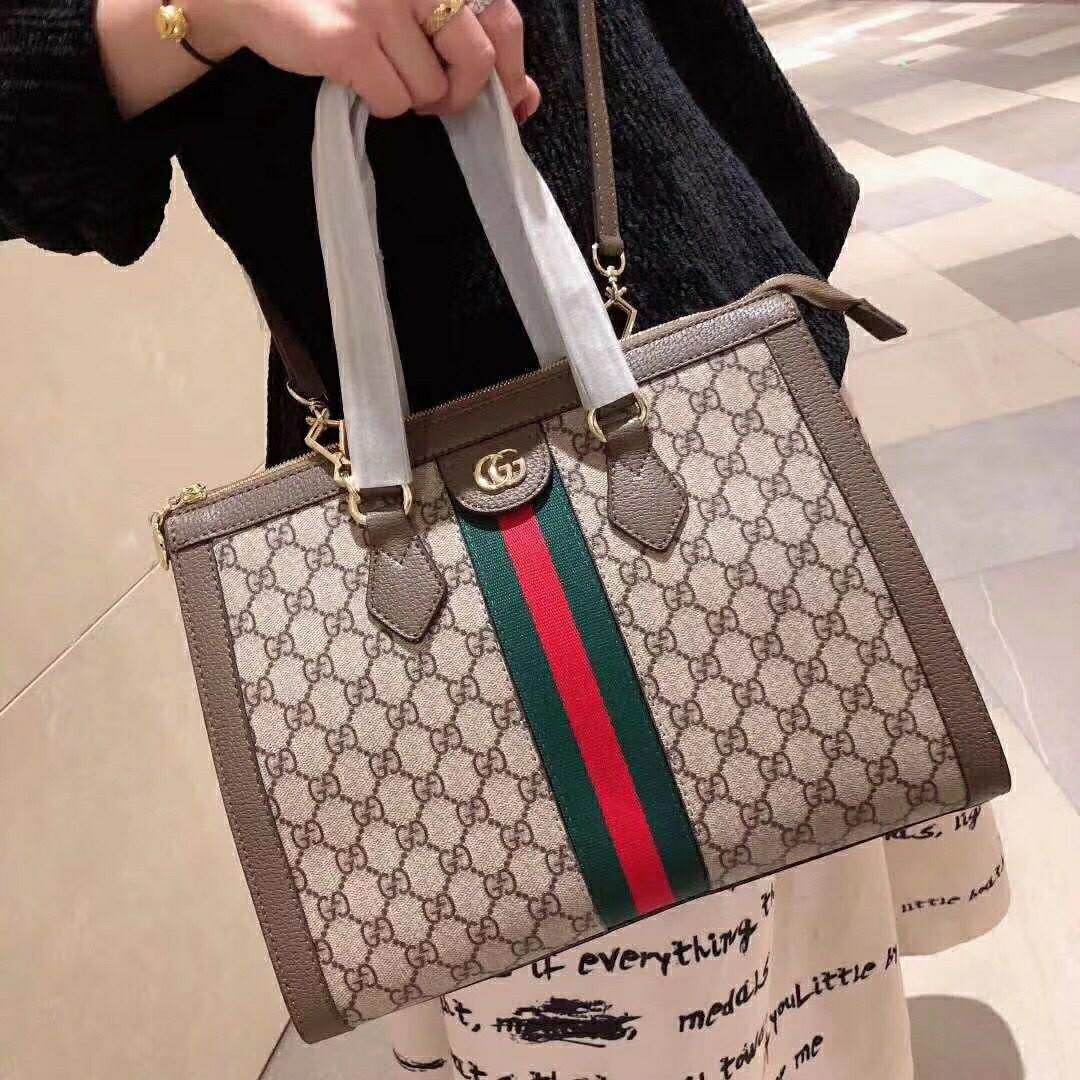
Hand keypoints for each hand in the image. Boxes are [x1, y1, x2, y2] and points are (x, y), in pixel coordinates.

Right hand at [202, 0, 539, 119]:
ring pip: (432, 89)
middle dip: (461, 95)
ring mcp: (382, 3)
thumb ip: (473, 40)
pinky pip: (394, 101)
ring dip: (413, 98)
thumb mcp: (416, 7)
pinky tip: (359, 79)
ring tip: (384, 74)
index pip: (505, 22)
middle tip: (437, 98)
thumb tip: (527, 96)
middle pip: (478, 61)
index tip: (510, 101)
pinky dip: (382, 105)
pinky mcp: (350, 39)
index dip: (511, 73)